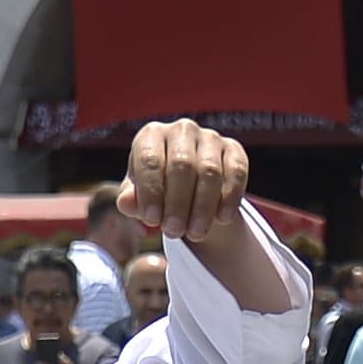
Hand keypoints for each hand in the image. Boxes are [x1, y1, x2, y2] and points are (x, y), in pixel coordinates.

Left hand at [121, 119, 250, 250]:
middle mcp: (181, 130)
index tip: (151, 220)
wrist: (190, 187)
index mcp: (151, 135)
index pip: (150, 159)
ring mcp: (210, 137)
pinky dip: (230, 197)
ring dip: (202, 206)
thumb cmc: (157, 190)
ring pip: (209, 171)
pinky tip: (222, 219)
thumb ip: (131, 200)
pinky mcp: (234, 149)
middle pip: (181, 165)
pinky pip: (236, 172)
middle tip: (173, 232)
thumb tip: (126, 203)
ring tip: (195, 233)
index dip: (150, 191)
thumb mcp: (140, 197)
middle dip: (177, 203)